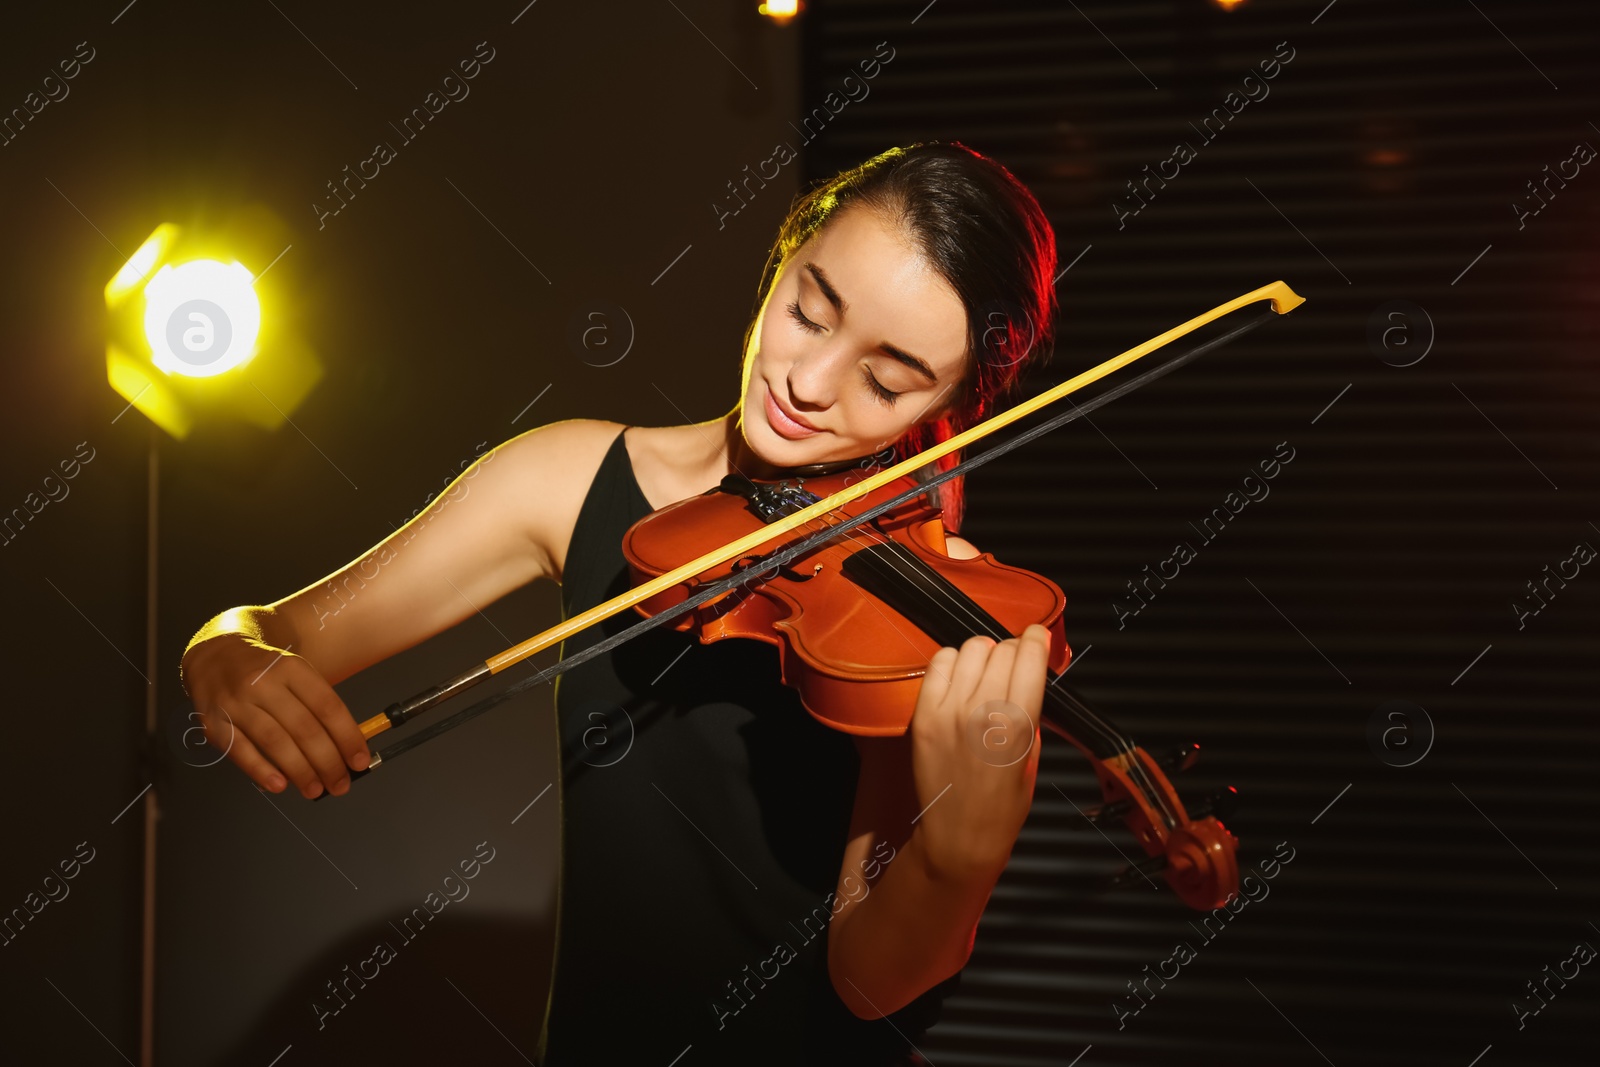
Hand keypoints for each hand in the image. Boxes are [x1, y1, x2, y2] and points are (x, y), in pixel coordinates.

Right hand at [181, 634, 370, 798]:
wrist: (214, 654)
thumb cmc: (265, 671)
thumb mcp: (294, 673)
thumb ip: (316, 706)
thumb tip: (343, 748)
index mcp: (291, 668)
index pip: (327, 706)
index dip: (347, 737)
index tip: (360, 761)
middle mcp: (264, 683)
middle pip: (304, 728)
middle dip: (327, 762)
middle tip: (340, 784)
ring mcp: (236, 703)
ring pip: (275, 741)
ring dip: (300, 771)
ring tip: (315, 790)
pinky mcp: (214, 722)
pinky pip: (240, 750)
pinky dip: (261, 770)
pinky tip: (280, 785)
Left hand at [906, 624, 1049, 882]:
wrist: (959, 837)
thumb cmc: (1002, 805)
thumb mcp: (1033, 756)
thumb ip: (1032, 710)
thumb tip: (1031, 670)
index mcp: (1018, 722)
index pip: (1029, 655)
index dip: (1036, 639)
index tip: (1037, 636)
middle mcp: (983, 709)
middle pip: (1001, 648)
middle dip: (1011, 652)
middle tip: (1011, 667)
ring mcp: (949, 710)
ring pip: (970, 649)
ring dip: (983, 655)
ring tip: (984, 674)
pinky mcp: (923, 714)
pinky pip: (939, 663)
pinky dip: (952, 662)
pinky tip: (959, 679)